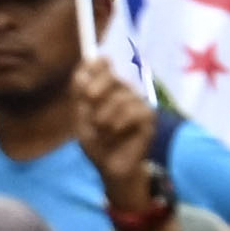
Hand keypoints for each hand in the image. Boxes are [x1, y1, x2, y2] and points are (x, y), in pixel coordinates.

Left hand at [71, 56, 172, 215]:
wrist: (110, 166)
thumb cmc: (97, 142)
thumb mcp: (82, 118)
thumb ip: (81, 95)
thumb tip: (81, 70)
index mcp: (107, 89)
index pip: (102, 65)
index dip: (94, 64)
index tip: (84, 70)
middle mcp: (125, 91)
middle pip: (113, 76)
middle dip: (98, 85)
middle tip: (88, 99)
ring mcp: (138, 103)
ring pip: (121, 97)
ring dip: (105, 116)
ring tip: (103, 131)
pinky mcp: (148, 117)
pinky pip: (133, 111)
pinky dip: (119, 123)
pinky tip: (116, 133)